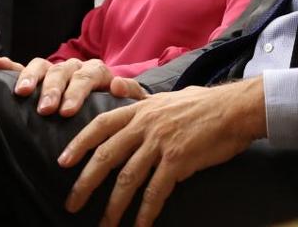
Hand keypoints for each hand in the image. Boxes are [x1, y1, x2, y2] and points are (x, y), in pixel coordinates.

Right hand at [0, 56, 123, 116]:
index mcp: (97, 71)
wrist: (113, 99)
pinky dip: (9, 66)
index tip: (66, 112)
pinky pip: (22, 67)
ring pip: (41, 67)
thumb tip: (118, 84)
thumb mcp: (135, 102)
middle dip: (52, 90)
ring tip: (20, 93)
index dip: (76, 92)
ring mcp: (55, 71)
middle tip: (44, 110)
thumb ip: (132, 93)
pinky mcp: (39, 78)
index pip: (86, 76)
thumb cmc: (121, 107)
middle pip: (61, 72)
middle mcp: (74, 67)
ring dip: (30, 78)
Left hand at [58, 78, 264, 225]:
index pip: (101, 126)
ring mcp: (161, 143)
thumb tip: (113, 85)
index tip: (63, 162)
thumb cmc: (201, 104)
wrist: (234, 109)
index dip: (80, 144)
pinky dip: (145, 212)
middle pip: (107, 155)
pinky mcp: (178, 160)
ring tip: (103, 225)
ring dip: (114, 206)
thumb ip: (137, 95)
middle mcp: (146, 125)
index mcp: (140, 110)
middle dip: (86, 182)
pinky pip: (155, 191)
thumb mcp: (164, 95)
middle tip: (71, 203)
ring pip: (128, 178)